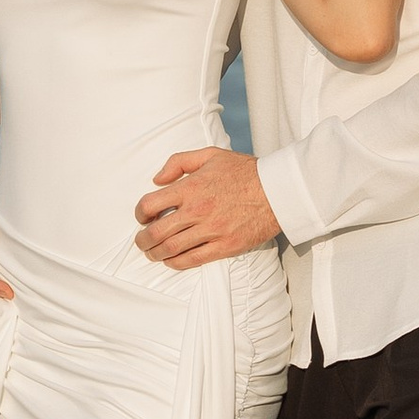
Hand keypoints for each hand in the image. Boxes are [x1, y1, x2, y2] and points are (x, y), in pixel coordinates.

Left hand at [134, 148, 282, 270]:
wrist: (278, 191)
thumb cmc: (245, 172)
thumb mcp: (210, 155)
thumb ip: (178, 162)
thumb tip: (157, 180)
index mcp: (191, 187)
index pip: (150, 204)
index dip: (140, 213)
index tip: (142, 216)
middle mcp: (198, 210)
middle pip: (156, 232)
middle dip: (143, 240)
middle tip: (141, 241)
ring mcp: (211, 231)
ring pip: (171, 249)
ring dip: (156, 254)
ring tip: (152, 253)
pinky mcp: (225, 246)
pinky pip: (193, 260)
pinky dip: (177, 263)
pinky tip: (172, 261)